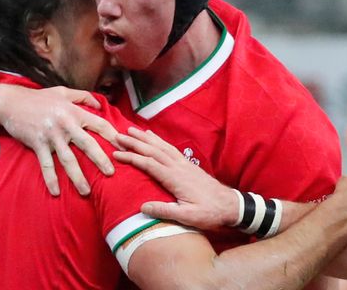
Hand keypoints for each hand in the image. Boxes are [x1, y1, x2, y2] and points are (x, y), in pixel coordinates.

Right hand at [0, 85, 120, 195]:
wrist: (11, 102)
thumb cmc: (38, 98)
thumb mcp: (62, 91)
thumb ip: (82, 96)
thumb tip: (99, 104)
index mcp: (74, 112)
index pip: (99, 124)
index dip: (113, 135)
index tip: (124, 147)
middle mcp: (66, 124)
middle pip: (88, 144)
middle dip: (101, 160)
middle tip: (111, 174)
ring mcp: (51, 136)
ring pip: (68, 159)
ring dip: (77, 177)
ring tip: (86, 192)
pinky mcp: (37, 144)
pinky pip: (46, 165)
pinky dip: (51, 179)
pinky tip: (56, 192)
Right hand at [113, 127, 237, 229]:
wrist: (230, 205)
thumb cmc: (209, 213)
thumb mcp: (188, 217)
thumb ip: (166, 211)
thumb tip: (143, 207)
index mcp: (175, 178)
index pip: (149, 164)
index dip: (132, 158)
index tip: (116, 154)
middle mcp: (178, 167)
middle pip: (152, 150)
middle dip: (134, 142)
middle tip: (117, 135)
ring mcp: (183, 163)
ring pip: (160, 146)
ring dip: (144, 137)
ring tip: (130, 129)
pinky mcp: (187, 164)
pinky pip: (169, 147)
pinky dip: (158, 140)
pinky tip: (151, 136)